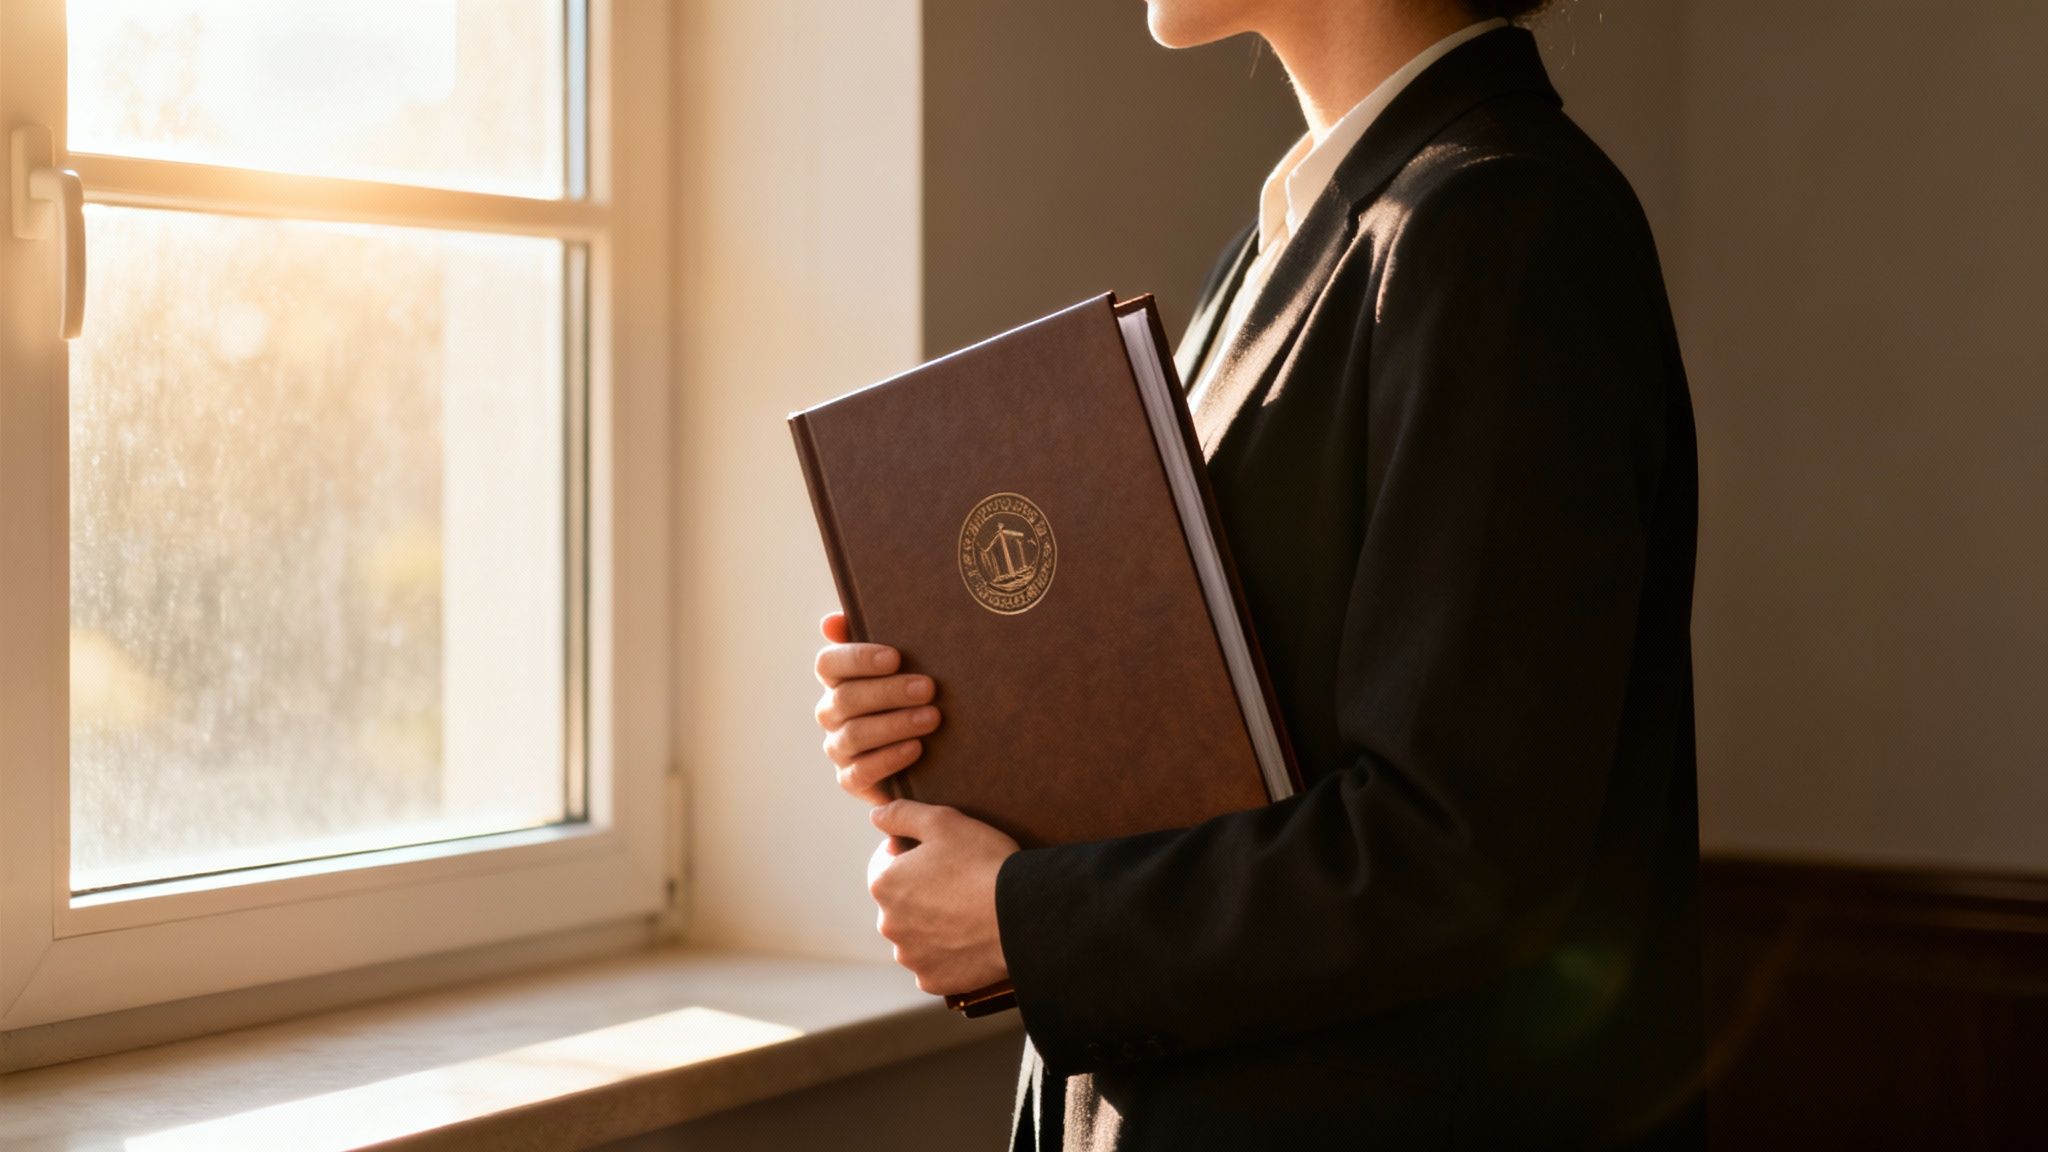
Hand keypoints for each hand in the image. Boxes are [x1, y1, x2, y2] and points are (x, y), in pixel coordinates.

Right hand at [814, 612, 940, 804]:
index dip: (857, 659)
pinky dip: (889, 759)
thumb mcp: (903, 666)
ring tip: (932, 718)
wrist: (931, 753)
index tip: (895, 657)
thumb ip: (877, 637)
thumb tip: (831, 622)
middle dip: (889, 692)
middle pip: (846, 698)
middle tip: (929, 688)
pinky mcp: (851, 780)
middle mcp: (831, 713)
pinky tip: (916, 748)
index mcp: (837, 680)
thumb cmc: (914, 696)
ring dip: (895, 724)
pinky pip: (860, 773)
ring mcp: (838, 748)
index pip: (828, 663)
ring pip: (854, 734)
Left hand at [867, 800, 1018, 995]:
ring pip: (916, 937)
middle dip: (923, 895)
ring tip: (969, 914)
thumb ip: (901, 814)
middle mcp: (888, 924)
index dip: (916, 859)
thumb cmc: (983, 862)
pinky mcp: (933, 980)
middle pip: (902, 904)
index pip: (889, 867)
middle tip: (961, 885)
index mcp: (884, 884)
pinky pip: (935, 965)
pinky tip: (971, 941)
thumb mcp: (942, 821)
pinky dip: (948, 955)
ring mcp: (910, 956)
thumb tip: (875, 815)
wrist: (1022, 914)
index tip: (945, 859)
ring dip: (933, 927)